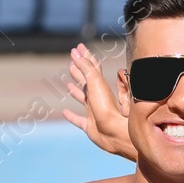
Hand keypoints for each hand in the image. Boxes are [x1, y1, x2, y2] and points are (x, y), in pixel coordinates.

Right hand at [61, 43, 137, 160]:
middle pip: (87, 81)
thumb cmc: (108, 108)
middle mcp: (97, 97)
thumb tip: (76, 52)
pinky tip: (66, 112)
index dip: (84, 57)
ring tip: (68, 84)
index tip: (77, 48)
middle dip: (79, 71)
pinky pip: (78, 120)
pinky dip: (71, 116)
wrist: (117, 134)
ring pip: (83, 98)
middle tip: (71, 63)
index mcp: (99, 86)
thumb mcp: (96, 83)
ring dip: (76, 91)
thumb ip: (86, 68)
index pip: (92, 67)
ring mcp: (94, 112)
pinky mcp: (90, 126)